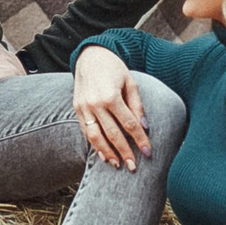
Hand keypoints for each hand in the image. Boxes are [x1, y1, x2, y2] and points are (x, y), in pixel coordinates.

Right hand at [72, 46, 149, 171]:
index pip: (129, 124)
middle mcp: (95, 104)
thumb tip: (144, 126)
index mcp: (111, 96)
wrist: (89, 56)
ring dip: (108, 153)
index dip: (140, 139)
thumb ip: (137, 105)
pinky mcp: (77, 109)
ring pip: (96, 137)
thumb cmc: (114, 69)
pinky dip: (94, 145)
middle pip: (113, 134)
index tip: (148, 152)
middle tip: (134, 167)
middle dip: (125, 152)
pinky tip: (104, 155)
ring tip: (118, 164)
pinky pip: (85, 132)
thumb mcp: (130, 82)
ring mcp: (84, 108)